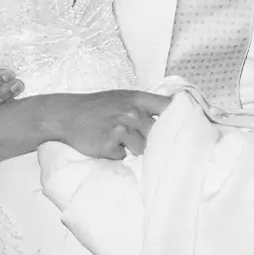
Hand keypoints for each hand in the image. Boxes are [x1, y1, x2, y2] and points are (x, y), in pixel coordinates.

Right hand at [38, 89, 171, 159]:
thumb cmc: (96, 107)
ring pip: (142, 149)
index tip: (187, 127)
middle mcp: (131, 113)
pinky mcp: (109, 146)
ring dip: (132, 148)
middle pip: (158, 134)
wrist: (65, 115)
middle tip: (136, 136)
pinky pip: (123, 157)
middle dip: (151, 138)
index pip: (169, 107)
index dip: (181, 118)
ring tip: (117, 138)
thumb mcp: (122, 98)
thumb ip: (144, 106)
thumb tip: (172, 117)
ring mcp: (120, 130)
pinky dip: (116, 153)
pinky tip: (104, 143)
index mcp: (137, 99)